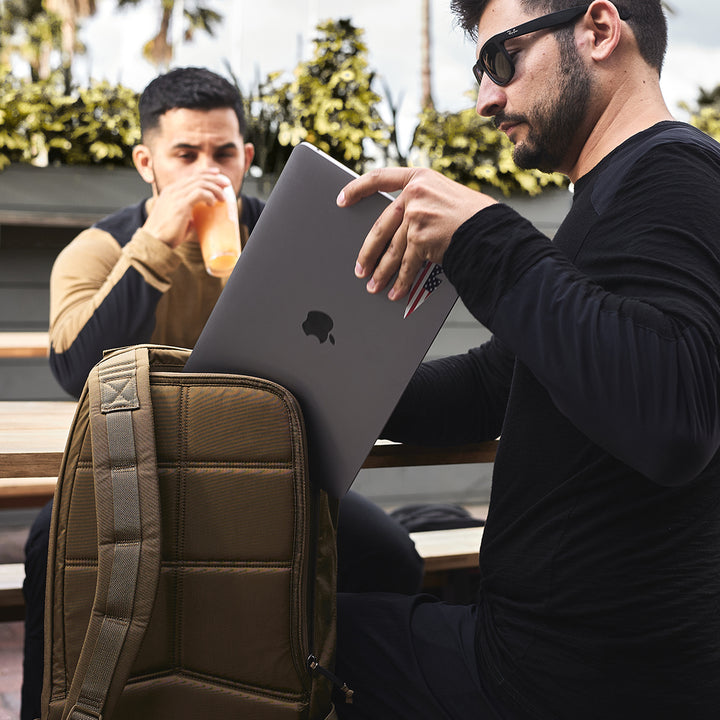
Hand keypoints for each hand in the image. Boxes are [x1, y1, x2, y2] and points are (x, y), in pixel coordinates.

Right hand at [143, 169, 230, 248]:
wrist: (153, 241)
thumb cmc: (164, 234)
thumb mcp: (177, 220)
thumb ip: (188, 216)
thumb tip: (198, 221)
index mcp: (170, 191)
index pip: (191, 177)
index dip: (206, 174)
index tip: (217, 175)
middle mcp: (173, 190)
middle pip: (198, 177)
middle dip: (214, 178)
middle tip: (226, 184)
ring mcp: (176, 196)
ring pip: (201, 183)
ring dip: (215, 189)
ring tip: (222, 198)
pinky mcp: (181, 204)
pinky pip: (200, 193)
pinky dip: (209, 196)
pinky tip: (212, 203)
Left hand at [337, 167, 495, 299]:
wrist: (493, 230)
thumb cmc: (475, 217)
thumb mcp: (447, 196)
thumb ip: (424, 203)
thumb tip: (400, 228)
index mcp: (420, 177)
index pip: (380, 177)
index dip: (358, 188)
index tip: (342, 199)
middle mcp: (415, 193)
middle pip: (381, 226)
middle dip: (368, 252)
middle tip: (360, 268)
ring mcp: (416, 215)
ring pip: (392, 249)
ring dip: (382, 272)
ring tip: (374, 286)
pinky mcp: (421, 237)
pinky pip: (406, 264)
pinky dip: (401, 282)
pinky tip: (396, 292)